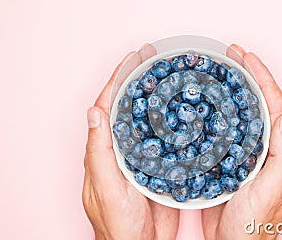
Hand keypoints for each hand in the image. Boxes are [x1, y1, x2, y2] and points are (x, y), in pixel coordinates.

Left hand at [82, 44, 178, 239]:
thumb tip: (94, 111)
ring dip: (159, 96)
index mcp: (106, 149)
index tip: (133, 58)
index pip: (110, 105)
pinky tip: (187, 110)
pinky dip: (175, 121)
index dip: (119, 79)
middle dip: (140, 79)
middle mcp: (124, 147)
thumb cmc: (117, 224)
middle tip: (154, 57)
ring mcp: (144, 155)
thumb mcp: (106, 187)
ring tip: (172, 75)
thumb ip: (99, 152)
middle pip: (131, 106)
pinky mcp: (162, 165)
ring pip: (151, 119)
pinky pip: (169, 137)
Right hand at [202, 44, 281, 239]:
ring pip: (237, 113)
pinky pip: (221, 130)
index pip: (273, 104)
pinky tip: (201, 104)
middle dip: (246, 75)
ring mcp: (242, 152)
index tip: (247, 57)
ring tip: (216, 71)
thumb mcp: (274, 190)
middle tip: (230, 55)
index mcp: (277, 149)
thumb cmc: (255, 223)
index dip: (262, 77)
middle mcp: (261, 146)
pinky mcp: (225, 160)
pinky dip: (213, 113)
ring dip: (229, 90)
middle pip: (256, 103)